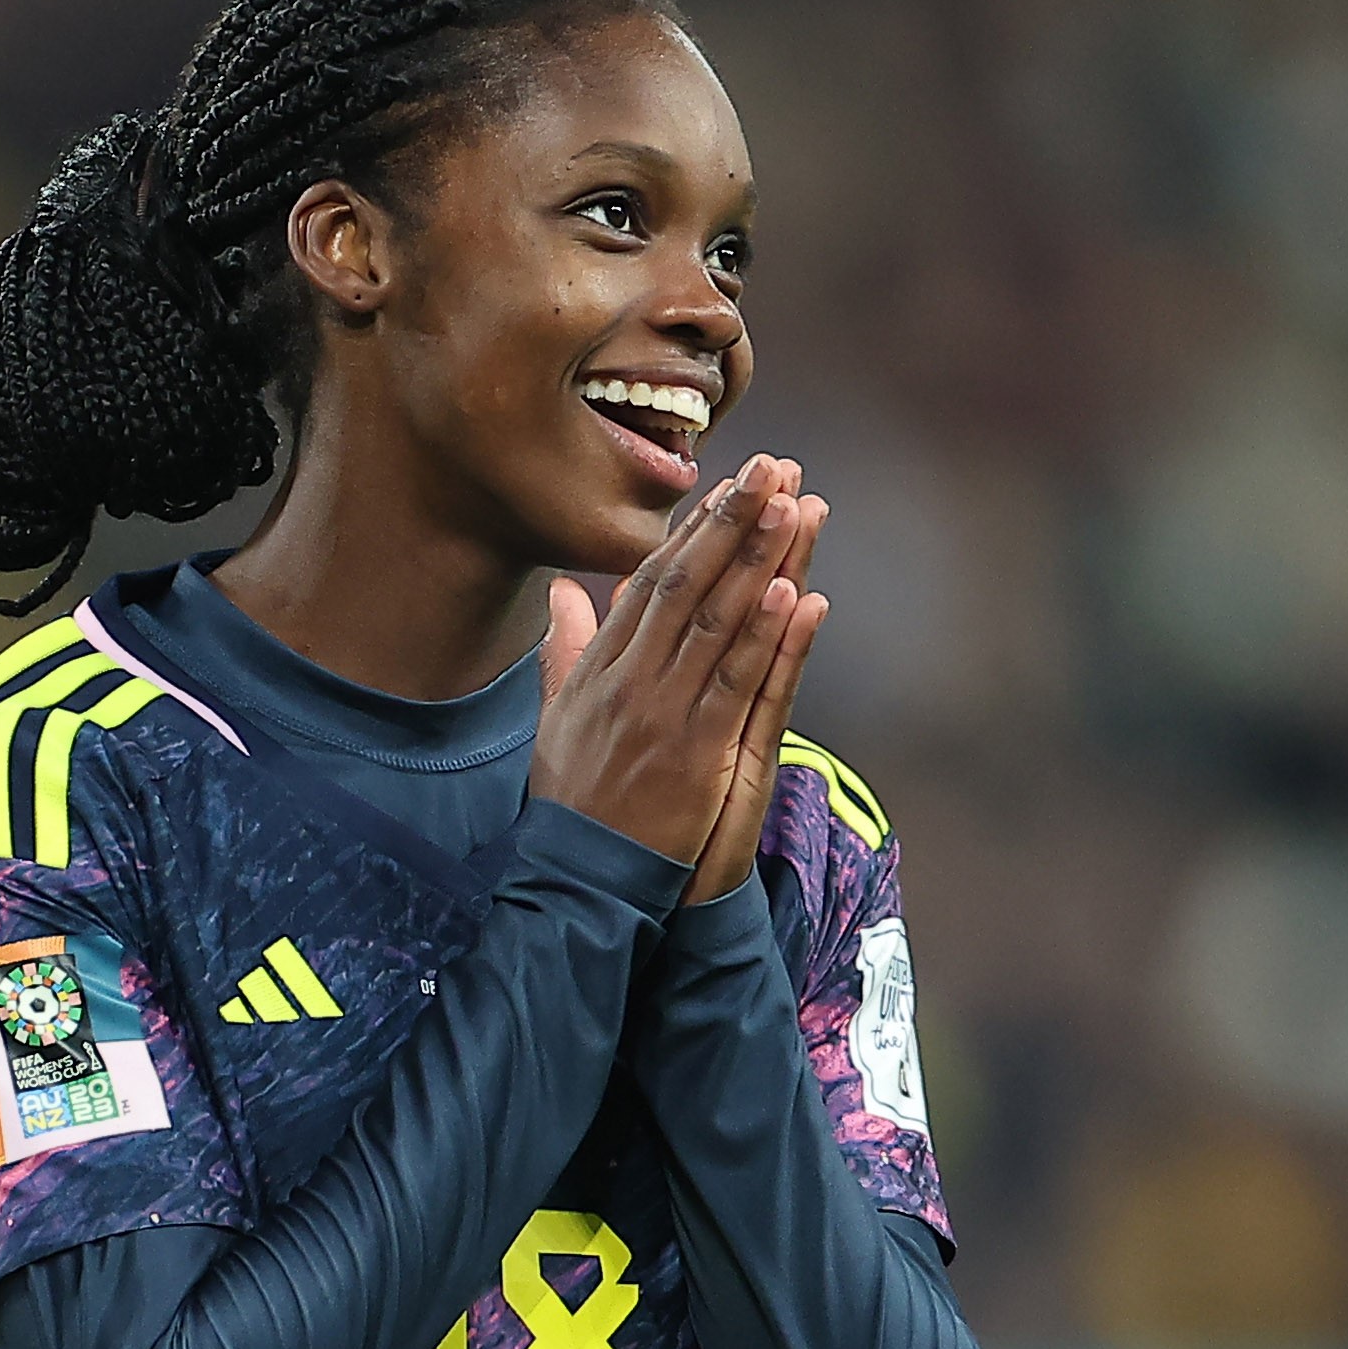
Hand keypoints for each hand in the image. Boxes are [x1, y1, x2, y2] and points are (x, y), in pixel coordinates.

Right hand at [530, 455, 822, 864]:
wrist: (577, 879)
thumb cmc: (573, 803)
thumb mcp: (556, 718)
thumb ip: (565, 651)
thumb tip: (563, 594)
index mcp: (600, 668)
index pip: (651, 582)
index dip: (695, 531)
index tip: (730, 485)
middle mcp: (630, 680)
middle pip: (688, 584)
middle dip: (733, 522)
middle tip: (774, 469)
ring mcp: (663, 714)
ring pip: (718, 622)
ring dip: (759, 560)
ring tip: (791, 506)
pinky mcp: (697, 753)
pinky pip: (737, 683)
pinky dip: (765, 638)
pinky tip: (791, 594)